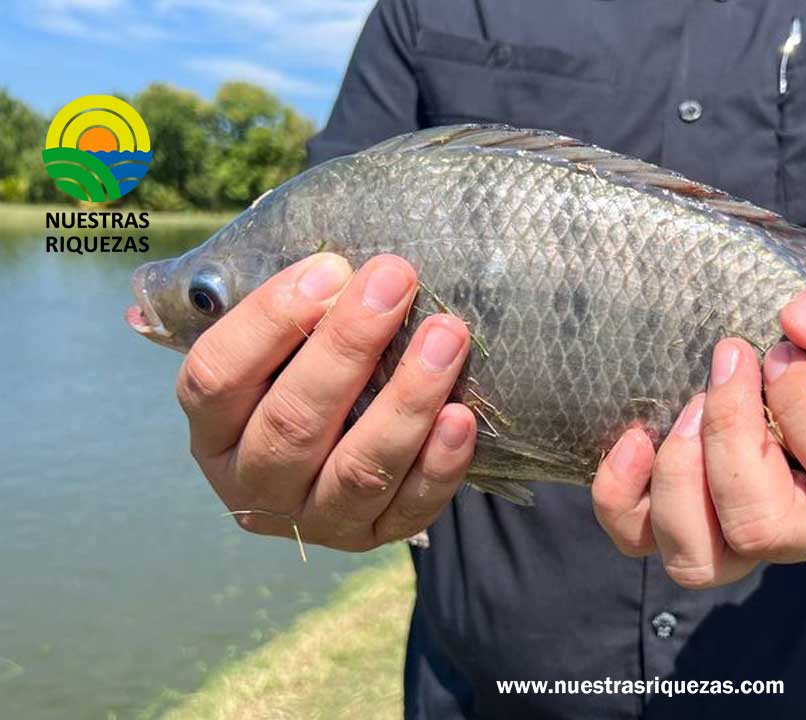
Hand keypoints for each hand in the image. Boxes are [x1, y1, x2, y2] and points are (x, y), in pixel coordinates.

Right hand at [176, 253, 475, 551]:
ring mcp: (314, 520)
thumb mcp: (281, 347)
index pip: (215, 377)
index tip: (330, 268)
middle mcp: (253, 482)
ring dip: (407, 398)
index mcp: (211, 429)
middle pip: (291, 421)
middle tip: (396, 280)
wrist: (350, 449)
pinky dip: (439, 464)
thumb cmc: (311, 373)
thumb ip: (292, 310)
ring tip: (447, 337)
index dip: (269, 320)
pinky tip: (462, 417)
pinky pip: (409, 509)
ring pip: (358, 469)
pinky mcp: (373, 539)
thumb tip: (332, 264)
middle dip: (348, 345)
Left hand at [592, 258, 805, 587]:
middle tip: (729, 364)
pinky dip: (622, 497)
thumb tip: (802, 324)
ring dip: (679, 477)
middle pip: (762, 529)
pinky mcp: (692, 523)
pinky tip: (635, 438)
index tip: (784, 353)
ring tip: (688, 405)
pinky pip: (641, 540)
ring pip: (699, 560)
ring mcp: (749, 534)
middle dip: (730, 438)